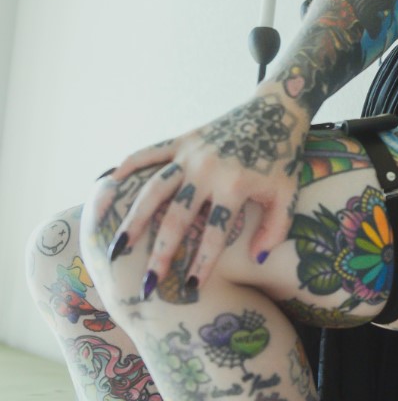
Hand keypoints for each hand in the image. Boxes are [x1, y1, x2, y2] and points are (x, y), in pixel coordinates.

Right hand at [98, 90, 309, 291]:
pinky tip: (107, 184)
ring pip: (154, 189)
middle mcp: (207, 170)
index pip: (213, 233)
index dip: (203, 263)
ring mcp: (190, 154)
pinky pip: (149, 153)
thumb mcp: (287, 194)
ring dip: (134, 218)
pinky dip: (128, 166)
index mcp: (234, 185)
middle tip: (146, 284)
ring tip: (118, 247)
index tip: (191, 289)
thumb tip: (256, 258)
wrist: (276, 111)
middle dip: (160, 254)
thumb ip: (275, 229)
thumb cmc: (283, 157)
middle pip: (176, 218)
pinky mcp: (183, 140)